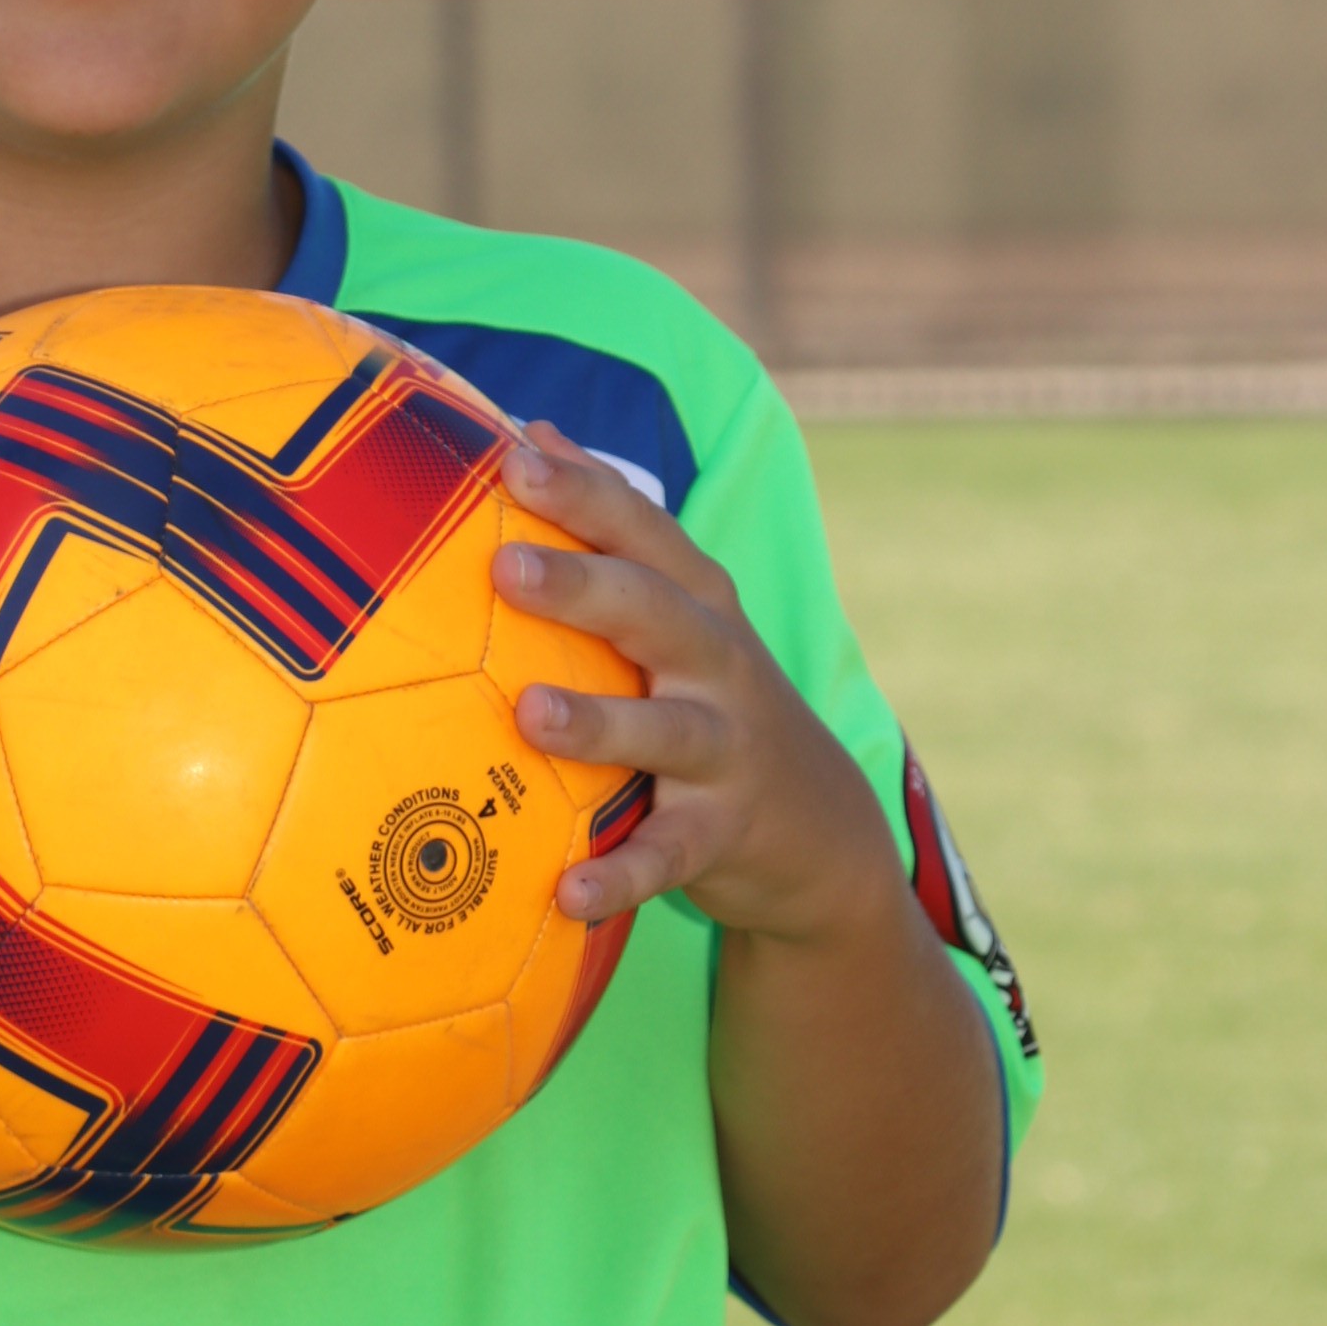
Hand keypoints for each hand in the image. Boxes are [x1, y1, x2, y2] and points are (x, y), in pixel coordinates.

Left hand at [495, 426, 902, 944]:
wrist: (821, 827)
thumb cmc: (711, 695)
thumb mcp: (679, 608)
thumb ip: (610, 527)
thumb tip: (532, 433)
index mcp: (697, 602)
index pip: (642, 532)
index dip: (583, 492)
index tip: (513, 458)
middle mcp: (718, 664)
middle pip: (654, 613)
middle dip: (583, 587)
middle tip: (505, 568)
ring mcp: (725, 750)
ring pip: (665, 730)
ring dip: (599, 723)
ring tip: (530, 714)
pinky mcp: (721, 834)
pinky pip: (667, 856)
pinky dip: (620, 876)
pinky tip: (567, 893)